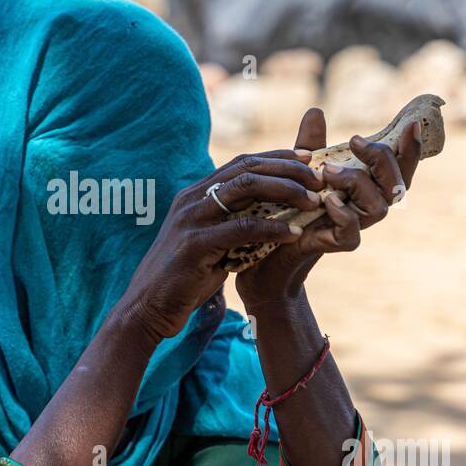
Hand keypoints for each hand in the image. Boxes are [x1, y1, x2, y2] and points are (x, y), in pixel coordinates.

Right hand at [118, 150, 323, 342]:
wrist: (148, 307)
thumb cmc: (183, 278)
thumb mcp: (209, 242)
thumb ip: (229, 225)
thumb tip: (264, 216)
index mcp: (195, 194)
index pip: (241, 162)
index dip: (277, 157)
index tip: (309, 159)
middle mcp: (191, 198)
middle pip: (247, 168)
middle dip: (287, 169)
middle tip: (318, 178)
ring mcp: (191, 219)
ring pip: (245, 188)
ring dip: (284, 191)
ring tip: (312, 200)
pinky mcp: (194, 244)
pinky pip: (242, 227)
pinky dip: (272, 227)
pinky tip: (294, 232)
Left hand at [236, 107, 421, 311]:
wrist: (263, 246)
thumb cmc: (286, 206)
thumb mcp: (299, 170)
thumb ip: (311, 144)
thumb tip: (316, 110)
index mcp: (364, 186)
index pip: (398, 167)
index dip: (411, 149)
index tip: (411, 123)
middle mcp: (365, 206)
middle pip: (398, 185)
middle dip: (382, 159)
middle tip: (356, 140)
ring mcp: (353, 226)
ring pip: (379, 207)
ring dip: (357, 182)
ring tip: (328, 172)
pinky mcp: (336, 245)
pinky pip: (352, 233)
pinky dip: (343, 214)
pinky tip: (328, 201)